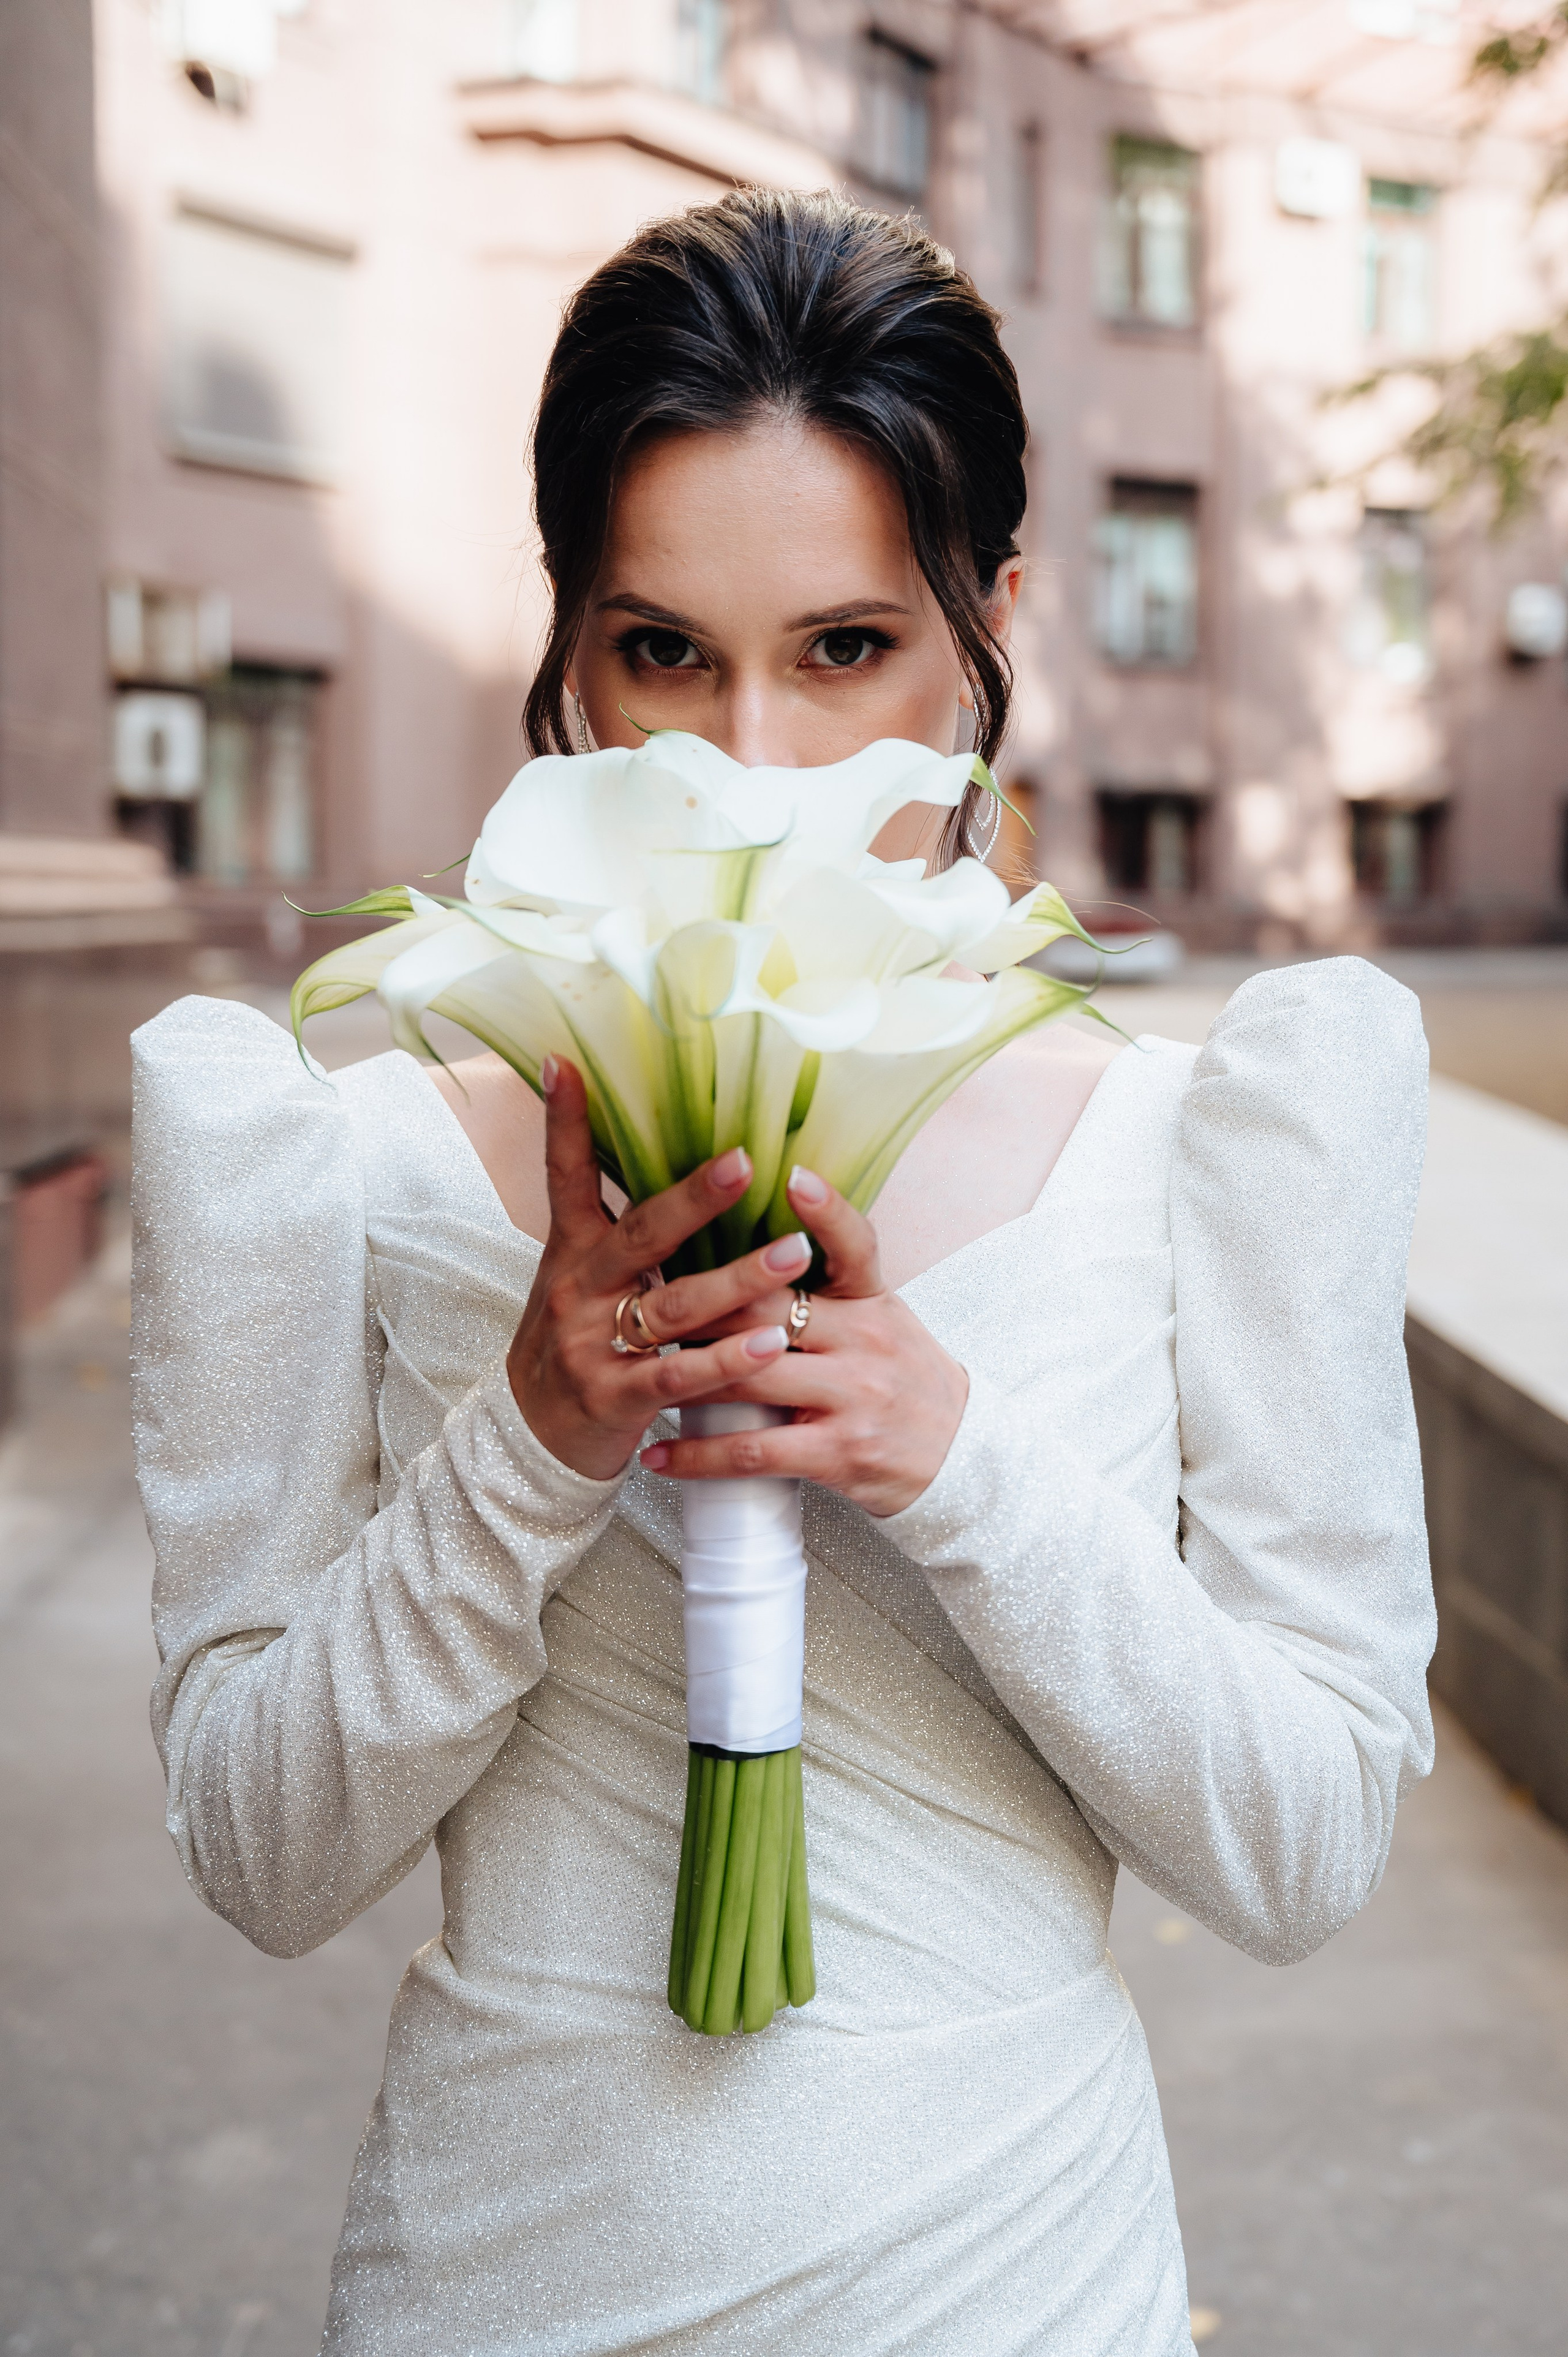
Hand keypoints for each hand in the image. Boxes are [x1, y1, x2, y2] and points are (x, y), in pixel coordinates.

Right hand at [507, 1058, 812, 1480]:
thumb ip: (623, 1237)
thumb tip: (680, 1178)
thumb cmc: (578, 1346)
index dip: (564, 1121)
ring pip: (673, 1306)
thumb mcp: (582, 1283)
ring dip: (740, 1278)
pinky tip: (769, 1345)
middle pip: (639, 1234)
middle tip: (745, 1161)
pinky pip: (676, 1374)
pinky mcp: (612, 1397)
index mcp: (572, 1252)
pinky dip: (726, 1360)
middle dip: (694, 1198)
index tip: (564, 1062)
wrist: (530, 1437)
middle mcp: (579, 1289)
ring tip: (795, 1252)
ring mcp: (592, 1344)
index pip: (565, 1175)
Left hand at [638, 1167, 969, 1518]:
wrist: (961, 1457)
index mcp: (873, 1301)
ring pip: (750, 1376)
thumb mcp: (881, 1319)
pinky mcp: (839, 1453)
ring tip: (631, 1370)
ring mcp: (853, 1397)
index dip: (826, 1210)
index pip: (854, 1245)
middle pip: (768, 1308)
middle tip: (638, 1297)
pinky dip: (698, 1455)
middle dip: (698, 1303)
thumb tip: (748, 1252)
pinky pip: (753, 1451)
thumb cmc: (902, 1380)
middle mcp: (865, 1341)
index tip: (791, 1175)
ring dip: (682, 1375)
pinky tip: (657, 1456)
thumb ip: (827, 1288)